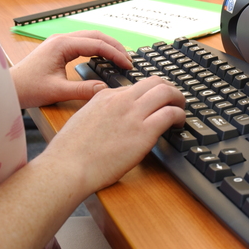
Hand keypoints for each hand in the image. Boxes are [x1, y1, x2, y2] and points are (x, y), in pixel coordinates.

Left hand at [10, 30, 133, 108]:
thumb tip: (106, 89)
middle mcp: (62, 39)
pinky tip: (105, 58)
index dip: (116, 54)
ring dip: (108, 46)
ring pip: (91, 37)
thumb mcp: (57, 91)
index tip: (127, 65)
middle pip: (97, 36)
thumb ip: (83, 90)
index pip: (97, 45)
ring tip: (121, 58)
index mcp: (62, 45)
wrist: (10, 87)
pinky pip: (84, 43)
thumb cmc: (27, 88)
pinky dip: (98, 48)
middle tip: (129, 60)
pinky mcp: (59, 48)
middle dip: (116, 47)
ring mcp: (60, 42)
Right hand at [42, 76, 185, 192]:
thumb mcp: (82, 120)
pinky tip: (179, 124)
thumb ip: (98, 113)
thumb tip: (110, 119)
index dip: (148, 95)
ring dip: (178, 98)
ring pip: (166, 92)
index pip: (135, 87)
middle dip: (169, 89)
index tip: (154, 103)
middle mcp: (121, 100)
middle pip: (154, 82)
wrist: (67, 167)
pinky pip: (170, 113)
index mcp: (105, 96)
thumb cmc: (69, 153)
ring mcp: (133, 114)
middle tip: (175, 100)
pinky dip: (180, 115)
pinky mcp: (144, 131)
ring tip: (181, 109)